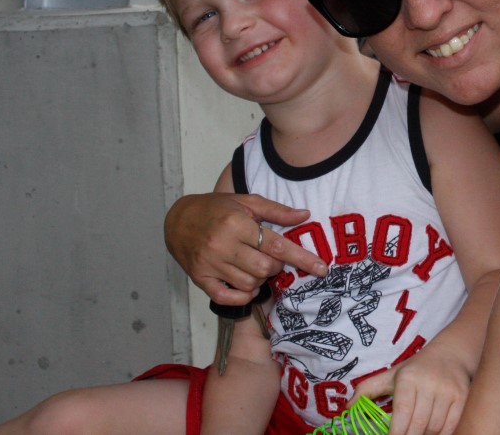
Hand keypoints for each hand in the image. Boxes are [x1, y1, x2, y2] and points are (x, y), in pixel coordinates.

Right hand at [164, 193, 327, 304]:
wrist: (178, 219)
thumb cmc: (216, 209)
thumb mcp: (247, 201)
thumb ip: (277, 211)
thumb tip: (305, 215)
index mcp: (237, 224)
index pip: (277, 245)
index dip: (302, 258)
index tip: (321, 268)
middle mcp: (223, 245)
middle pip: (265, 269)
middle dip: (275, 266)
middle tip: (269, 257)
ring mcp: (210, 264)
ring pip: (249, 284)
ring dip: (259, 279)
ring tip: (252, 264)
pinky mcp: (200, 279)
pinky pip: (227, 297)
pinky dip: (242, 295)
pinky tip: (244, 283)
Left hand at [353, 344, 469, 434]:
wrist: (450, 354)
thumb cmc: (415, 370)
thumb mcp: (390, 375)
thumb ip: (367, 390)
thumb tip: (347, 408)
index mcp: (409, 379)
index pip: (402, 414)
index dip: (396, 434)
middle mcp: (429, 384)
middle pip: (418, 425)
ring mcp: (449, 391)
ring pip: (435, 429)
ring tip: (418, 431)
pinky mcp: (463, 398)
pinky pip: (451, 427)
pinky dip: (442, 434)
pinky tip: (433, 431)